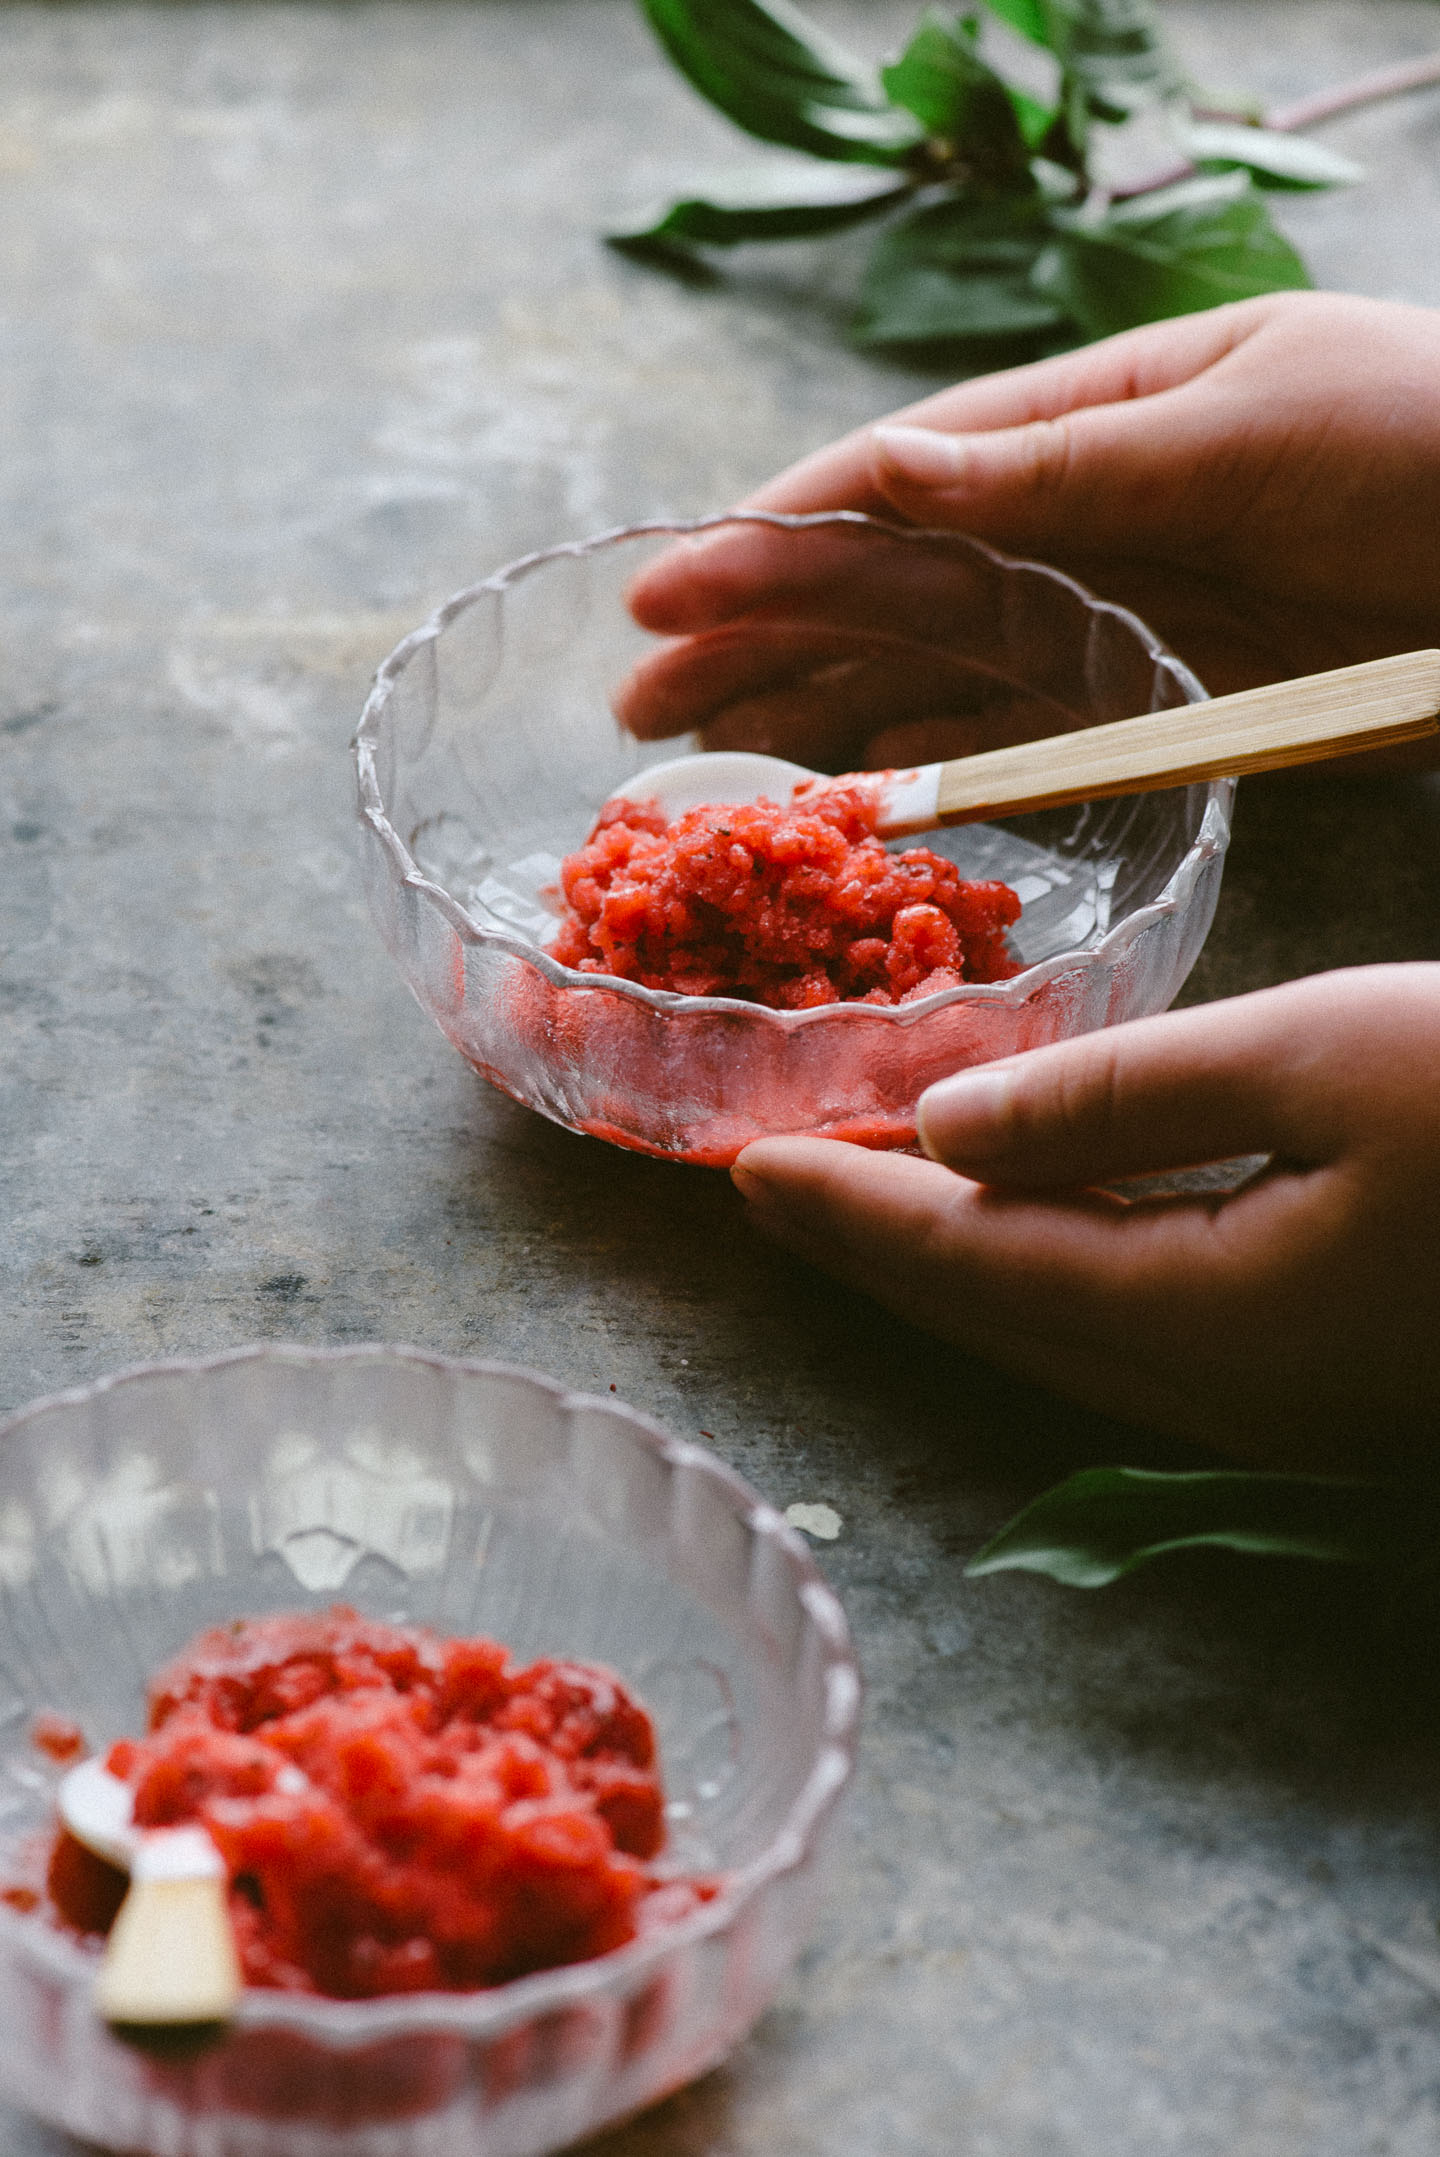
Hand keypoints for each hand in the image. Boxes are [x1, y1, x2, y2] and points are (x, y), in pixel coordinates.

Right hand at [623, 292, 1439, 765]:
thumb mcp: (1244, 418)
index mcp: (1086, 420)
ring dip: (814, 714)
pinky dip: (930, 763)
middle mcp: (1076, 520)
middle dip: (757, 642)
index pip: (898, 481)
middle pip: (885, 588)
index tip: (669, 590)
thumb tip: (888, 471)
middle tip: (638, 709)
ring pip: (927, 671)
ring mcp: (1109, 616)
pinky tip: (852, 792)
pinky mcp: (1153, 700)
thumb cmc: (1427, 436)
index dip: (775, 538)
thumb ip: (1064, 460)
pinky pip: (1013, 736)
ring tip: (708, 766)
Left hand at [731, 965, 1439, 1473]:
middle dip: (873, 1250)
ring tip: (854, 1210)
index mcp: (1207, 1320)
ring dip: (949, 1268)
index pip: (975, 1263)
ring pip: (1065, 1339)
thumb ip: (1119, 1098)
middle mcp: (1228, 1398)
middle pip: (1000, 1319)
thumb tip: (947, 1132)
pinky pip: (1135, 1337)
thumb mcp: (1320, 1056)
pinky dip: (1043, 1278)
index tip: (747, 1163)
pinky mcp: (1325, 1384)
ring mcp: (1284, 1411)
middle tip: (766, 1192)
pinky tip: (1020, 1231)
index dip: (856, 1209)